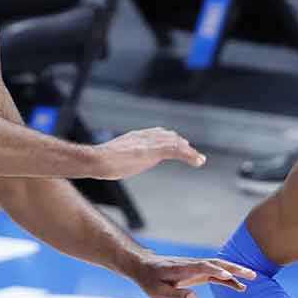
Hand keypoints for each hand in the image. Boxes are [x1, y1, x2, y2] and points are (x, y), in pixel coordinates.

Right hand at [90, 128, 204, 178]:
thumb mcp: (112, 158)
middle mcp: (145, 136)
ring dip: (189, 152)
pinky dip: (190, 156)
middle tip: (193, 154)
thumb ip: (119, 157)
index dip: (169, 139)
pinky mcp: (155, 150)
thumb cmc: (99, 162)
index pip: (157, 134)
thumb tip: (113, 163)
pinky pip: (177, 151)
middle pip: (169, 137)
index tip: (178, 144)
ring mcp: (150, 142)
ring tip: (200, 159)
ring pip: (175, 143)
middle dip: (181, 145)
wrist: (97, 160)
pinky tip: (199, 161)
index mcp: (135, 137)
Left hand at [131, 253, 255, 297]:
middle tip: (252, 274)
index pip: (202, 267)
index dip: (215, 271)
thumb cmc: (150, 280)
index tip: (228, 277)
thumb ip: (176, 295)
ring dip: (236, 271)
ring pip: (220, 267)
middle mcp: (193, 265)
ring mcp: (197, 267)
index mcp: (182, 268)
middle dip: (235, 268)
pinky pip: (217, 275)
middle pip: (217, 264)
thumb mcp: (158, 292)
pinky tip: (241, 287)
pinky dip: (229, 280)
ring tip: (254, 278)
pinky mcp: (199, 272)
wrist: (145, 266)